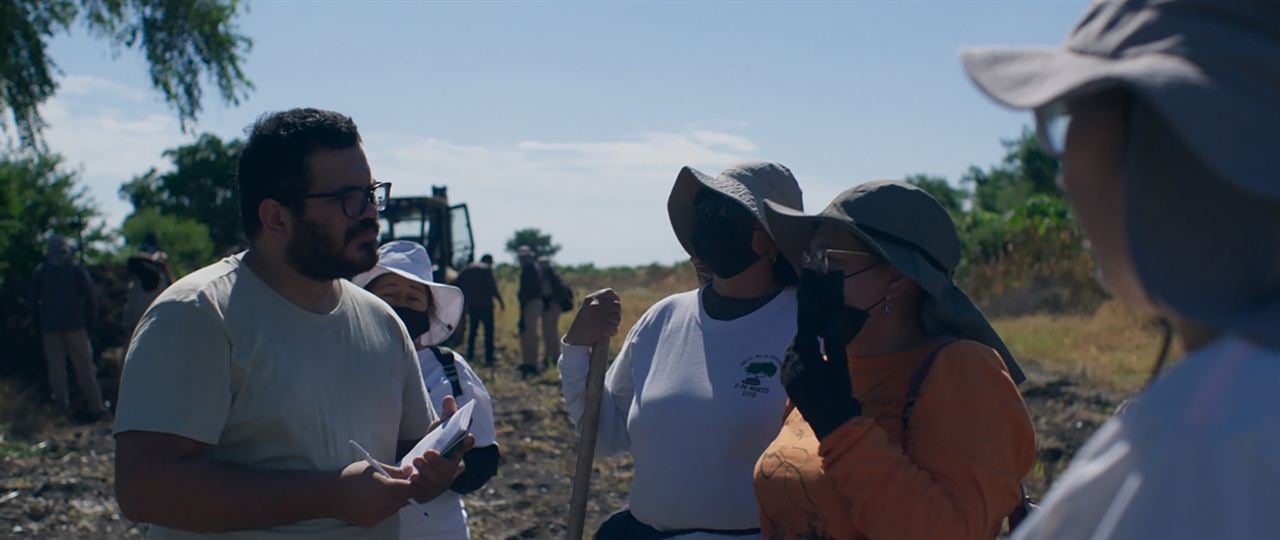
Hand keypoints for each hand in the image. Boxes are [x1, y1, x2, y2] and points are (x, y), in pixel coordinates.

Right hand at [333, 460, 414, 526]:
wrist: (329, 494)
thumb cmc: (352, 476)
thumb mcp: (374, 467)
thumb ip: (394, 470)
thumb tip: (409, 471)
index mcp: (387, 488)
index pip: (412, 491)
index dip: (412, 485)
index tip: (408, 480)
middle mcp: (385, 504)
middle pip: (404, 500)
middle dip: (402, 493)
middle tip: (393, 484)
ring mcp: (378, 515)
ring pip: (395, 509)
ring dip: (393, 501)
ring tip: (379, 491)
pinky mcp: (371, 522)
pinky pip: (384, 515)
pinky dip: (383, 508)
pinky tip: (371, 500)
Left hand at [408, 395, 472, 502]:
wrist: (420, 470)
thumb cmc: (435, 445)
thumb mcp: (438, 430)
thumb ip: (446, 415)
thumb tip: (448, 398)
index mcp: (457, 452)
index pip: (465, 446)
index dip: (466, 443)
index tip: (467, 437)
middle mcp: (452, 469)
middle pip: (448, 467)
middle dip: (438, 461)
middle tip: (425, 453)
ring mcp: (441, 482)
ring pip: (436, 479)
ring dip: (426, 470)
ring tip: (416, 461)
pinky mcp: (429, 492)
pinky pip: (424, 490)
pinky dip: (418, 483)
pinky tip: (412, 477)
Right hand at [563, 289, 620, 345]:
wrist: (575, 338)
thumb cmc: (582, 323)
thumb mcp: (587, 307)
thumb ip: (599, 301)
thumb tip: (617, 300)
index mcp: (591, 299)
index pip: (609, 292)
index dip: (615, 298)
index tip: (615, 305)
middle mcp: (595, 306)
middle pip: (616, 305)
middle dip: (616, 313)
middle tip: (612, 319)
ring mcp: (599, 317)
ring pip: (617, 317)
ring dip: (615, 323)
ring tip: (609, 326)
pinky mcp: (603, 328)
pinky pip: (615, 328)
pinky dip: (613, 332)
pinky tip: (608, 333)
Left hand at [782, 270, 862, 439]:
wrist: (831, 424)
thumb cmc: (839, 393)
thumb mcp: (840, 365)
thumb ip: (833, 341)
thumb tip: (830, 319)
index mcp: (804, 355)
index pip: (806, 325)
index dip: (809, 309)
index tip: (809, 293)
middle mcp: (790, 361)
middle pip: (800, 337)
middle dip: (809, 328)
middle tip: (819, 315)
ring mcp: (786, 372)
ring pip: (795, 350)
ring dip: (805, 343)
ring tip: (817, 336)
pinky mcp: (786, 382)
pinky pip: (792, 362)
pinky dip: (801, 356)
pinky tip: (812, 356)